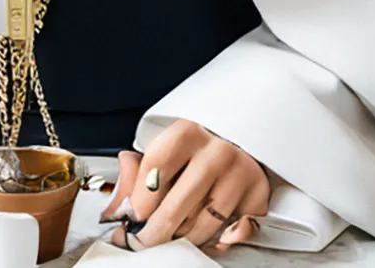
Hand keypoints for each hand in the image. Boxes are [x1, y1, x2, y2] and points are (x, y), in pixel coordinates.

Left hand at [99, 123, 269, 250]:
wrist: (241, 136)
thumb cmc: (195, 149)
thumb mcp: (164, 150)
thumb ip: (136, 175)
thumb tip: (116, 209)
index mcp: (188, 132)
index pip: (156, 168)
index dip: (139, 199)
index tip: (131, 218)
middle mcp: (217, 151)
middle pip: (177, 205)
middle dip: (155, 231)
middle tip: (143, 242)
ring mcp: (240, 173)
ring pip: (203, 225)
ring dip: (183, 237)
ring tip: (173, 235)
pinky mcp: (258, 196)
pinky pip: (231, 233)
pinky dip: (217, 241)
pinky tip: (206, 238)